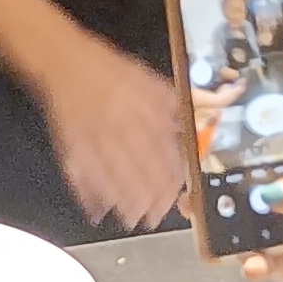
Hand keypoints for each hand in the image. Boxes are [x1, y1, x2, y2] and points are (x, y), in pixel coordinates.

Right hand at [42, 33, 188, 229]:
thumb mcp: (153, 82)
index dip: (169, 176)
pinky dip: (88, 194)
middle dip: (148, 196)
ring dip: (122, 200)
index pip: (162, 150)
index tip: (176, 194)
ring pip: (112, 176)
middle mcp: (120, 127)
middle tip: (156, 216)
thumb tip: (216, 106)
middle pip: (138, 168)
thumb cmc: (111, 72)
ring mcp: (93, 138)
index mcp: (144, 111)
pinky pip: (80, 175)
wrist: (66, 63)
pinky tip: (97, 210)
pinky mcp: (70, 145)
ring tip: (133, 218)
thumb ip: (182, 102)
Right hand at [234, 95, 282, 281]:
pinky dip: (253, 260)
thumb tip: (269, 193)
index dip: (274, 107)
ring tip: (217, 219)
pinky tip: (252, 262)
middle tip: (209, 168)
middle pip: (269, 165)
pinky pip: (264, 256)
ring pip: (259, 212)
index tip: (238, 104)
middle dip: (239, 167)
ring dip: (238, 217)